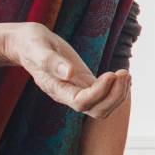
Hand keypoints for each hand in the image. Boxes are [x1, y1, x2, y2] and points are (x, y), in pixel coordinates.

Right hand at [4, 24, 127, 118]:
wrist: (28, 44)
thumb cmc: (30, 44)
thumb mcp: (37, 48)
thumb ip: (50, 61)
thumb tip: (69, 73)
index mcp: (56, 89)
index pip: (82, 102)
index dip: (99, 92)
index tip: (111, 74)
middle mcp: (67, 95)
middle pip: (97, 110)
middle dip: (115, 96)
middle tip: (124, 73)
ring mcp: (77, 91)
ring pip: (103, 106)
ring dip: (119, 94)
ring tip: (126, 74)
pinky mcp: (85, 84)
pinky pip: (105, 96)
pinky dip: (118, 88)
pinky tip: (124, 75)